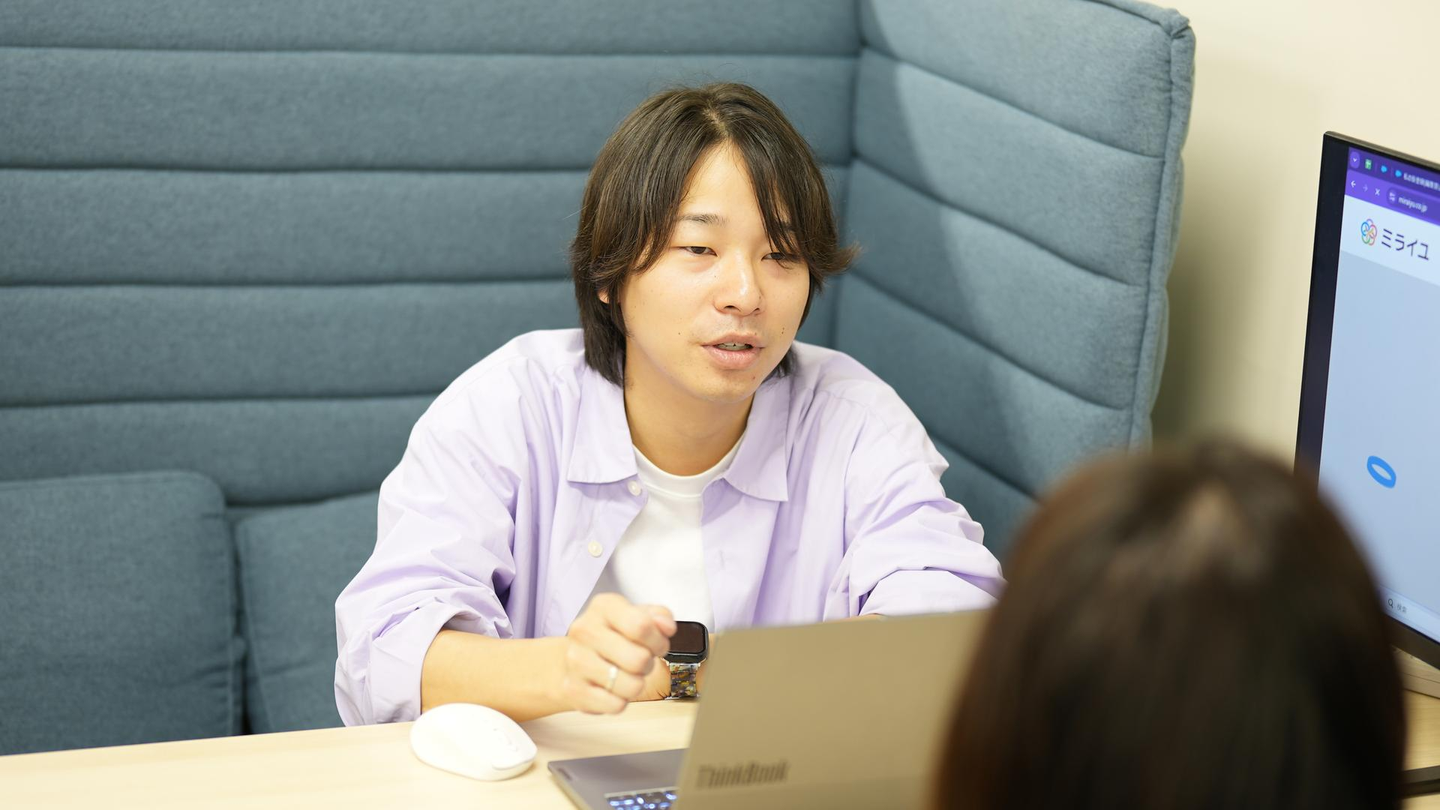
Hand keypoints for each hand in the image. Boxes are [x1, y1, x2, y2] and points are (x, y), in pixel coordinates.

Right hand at [558, 593, 675, 713]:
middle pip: (638, 659)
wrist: (577, 657)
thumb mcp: (639, 616)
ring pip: (631, 685)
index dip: (658, 641)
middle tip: (639, 661)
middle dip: (648, 664)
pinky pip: (615, 705)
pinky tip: (612, 689)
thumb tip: (666, 627)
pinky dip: (621, 701)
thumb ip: (660, 617)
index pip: (641, 626)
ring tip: (626, 675)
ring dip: (636, 684)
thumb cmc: (614, 636)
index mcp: (604, 606)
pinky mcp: (573, 689)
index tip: (657, 645)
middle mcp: (584, 630)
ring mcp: (576, 660)